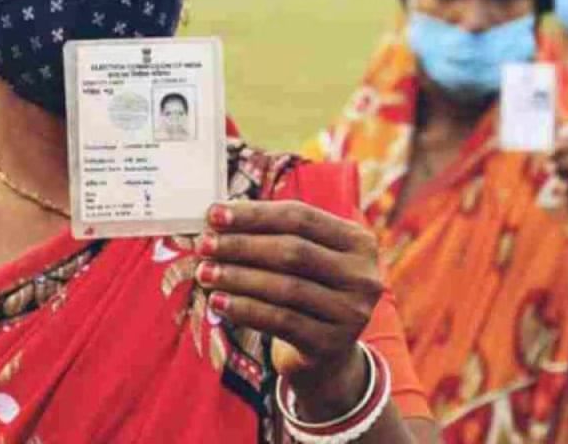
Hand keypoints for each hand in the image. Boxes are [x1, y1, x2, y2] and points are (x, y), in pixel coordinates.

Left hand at [195, 200, 383, 417]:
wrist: (327, 352)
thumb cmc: (308, 291)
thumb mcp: (307, 259)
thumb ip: (276, 234)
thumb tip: (219, 217)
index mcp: (359, 241)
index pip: (302, 217)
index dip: (255, 214)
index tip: (214, 214)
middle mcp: (362, 275)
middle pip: (293, 251)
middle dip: (242, 245)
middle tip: (205, 244)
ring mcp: (351, 312)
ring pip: (285, 287)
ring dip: (238, 277)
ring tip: (204, 272)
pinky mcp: (330, 343)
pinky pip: (280, 321)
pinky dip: (244, 309)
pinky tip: (218, 301)